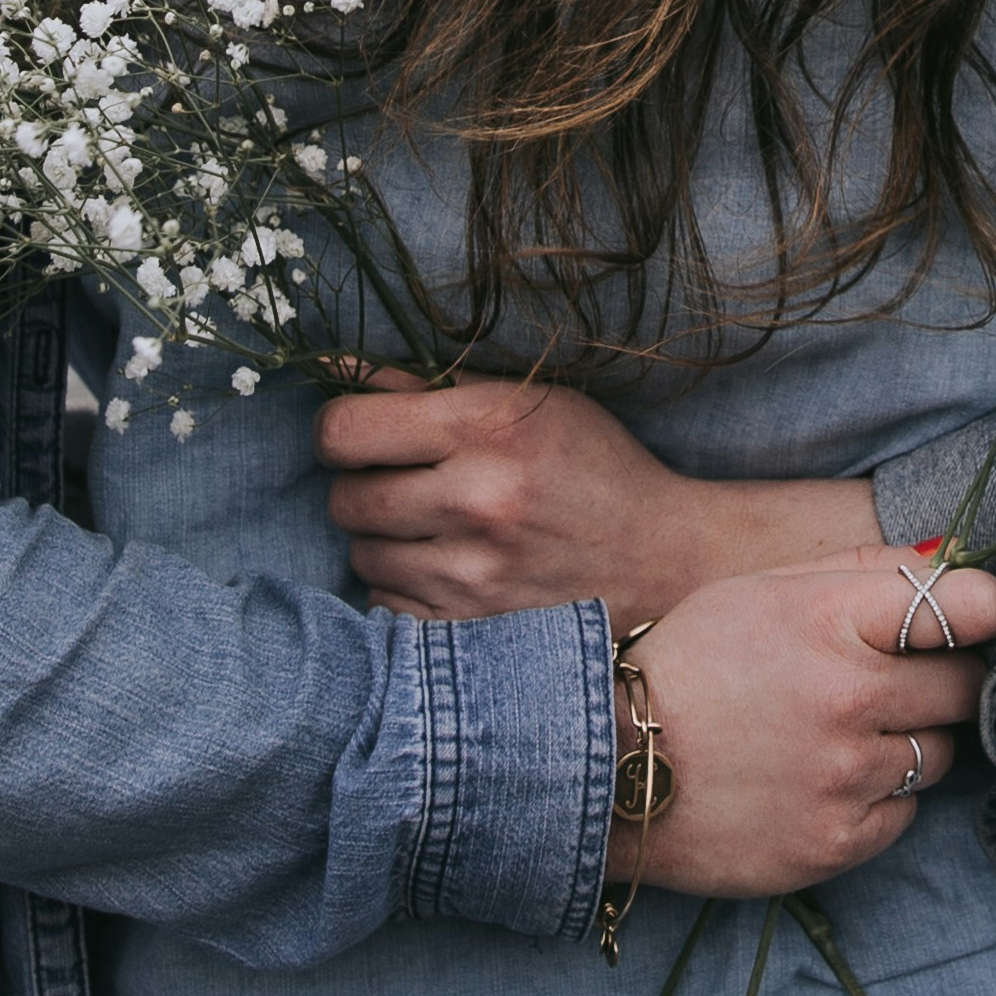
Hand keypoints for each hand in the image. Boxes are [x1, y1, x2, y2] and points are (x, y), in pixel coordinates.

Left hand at [322, 373, 880, 624]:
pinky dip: (404, 587)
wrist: (663, 559)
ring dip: (383, 540)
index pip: (344, 430)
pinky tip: (447, 568)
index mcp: (488, 427)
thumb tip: (332, 366)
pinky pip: (385, 604)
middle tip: (402, 483)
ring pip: (361, 554)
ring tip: (433, 527)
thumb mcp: (526, 404)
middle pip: (344, 498)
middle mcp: (478, 499)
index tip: (361, 436)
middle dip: (362, 486)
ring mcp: (474, 573)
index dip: (339, 431)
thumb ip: (424, 385)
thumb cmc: (591, 467)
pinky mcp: (474, 628)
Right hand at [624, 550, 995, 902]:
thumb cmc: (689, 665)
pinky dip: (877, 797)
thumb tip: (951, 557)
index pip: (968, 606)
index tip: (972, 618)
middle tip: (894, 681)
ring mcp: (846, 776)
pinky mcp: (838, 841)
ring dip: (907, 741)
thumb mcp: (760, 589)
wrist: (608, 768)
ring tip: (839, 735)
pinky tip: (820, 781)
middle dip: (943, 678)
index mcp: (829, 619)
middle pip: (966, 686)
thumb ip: (860, 569)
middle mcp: (848, 697)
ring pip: (939, 753)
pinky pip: (904, 811)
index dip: (981, 610)